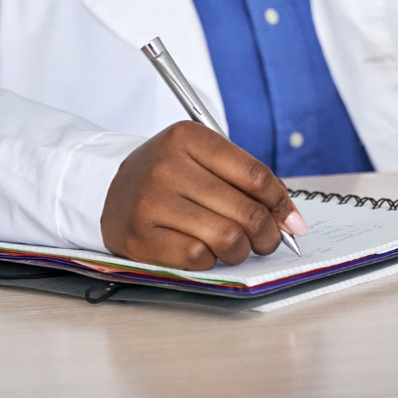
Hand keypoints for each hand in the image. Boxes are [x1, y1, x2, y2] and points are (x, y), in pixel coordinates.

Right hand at [100, 121, 309, 268]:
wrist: (105, 190)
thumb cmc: (167, 177)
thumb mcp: (201, 159)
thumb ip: (246, 181)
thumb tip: (292, 221)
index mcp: (188, 138)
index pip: (255, 175)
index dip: (281, 203)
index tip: (290, 220)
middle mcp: (167, 166)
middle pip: (246, 210)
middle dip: (268, 234)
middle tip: (267, 240)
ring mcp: (151, 202)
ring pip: (227, 238)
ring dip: (241, 250)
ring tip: (235, 246)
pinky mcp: (140, 237)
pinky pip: (198, 258)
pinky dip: (210, 260)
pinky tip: (203, 250)